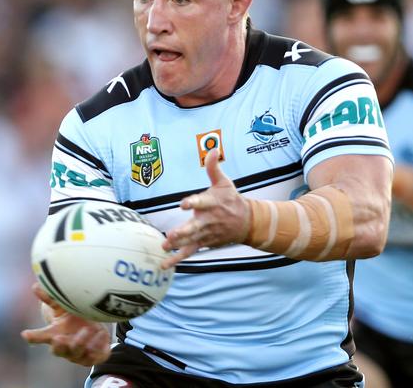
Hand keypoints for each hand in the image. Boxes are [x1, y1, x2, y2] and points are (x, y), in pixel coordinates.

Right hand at [21, 283, 110, 365]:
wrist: (95, 330)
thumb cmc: (74, 317)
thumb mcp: (64, 307)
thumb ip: (51, 298)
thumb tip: (36, 285)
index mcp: (55, 334)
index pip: (41, 337)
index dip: (33, 337)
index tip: (25, 334)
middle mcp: (65, 346)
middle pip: (57, 350)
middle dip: (58, 345)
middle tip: (58, 337)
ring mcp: (78, 354)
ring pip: (76, 353)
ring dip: (80, 342)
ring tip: (87, 329)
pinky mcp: (93, 357)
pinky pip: (95, 356)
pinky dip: (98, 346)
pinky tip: (102, 334)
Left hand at [161, 149, 250, 267]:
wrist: (248, 222)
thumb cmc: (232, 199)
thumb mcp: (224, 182)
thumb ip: (214, 167)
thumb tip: (212, 149)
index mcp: (212, 203)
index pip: (201, 202)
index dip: (192, 202)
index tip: (184, 204)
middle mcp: (208, 219)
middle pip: (195, 226)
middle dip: (184, 231)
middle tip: (172, 235)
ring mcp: (206, 233)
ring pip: (191, 240)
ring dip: (178, 244)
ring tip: (165, 246)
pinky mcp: (204, 242)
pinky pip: (190, 252)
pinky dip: (177, 259)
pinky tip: (164, 264)